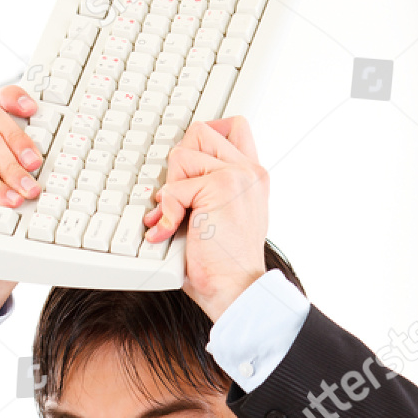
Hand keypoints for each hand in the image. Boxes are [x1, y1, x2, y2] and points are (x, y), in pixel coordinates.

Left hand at [142, 116, 269, 322]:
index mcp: (252, 176)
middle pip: (201, 133)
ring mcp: (238, 175)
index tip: (185, 177)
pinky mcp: (222, 186)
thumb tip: (168, 188)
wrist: (236, 289)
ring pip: (184, 154)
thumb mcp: (218, 221)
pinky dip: (165, 214)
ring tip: (175, 219)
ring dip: (171, 190)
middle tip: (178, 201)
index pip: (231, 127)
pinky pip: (175, 188)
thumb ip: (206, 194)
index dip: (200, 144)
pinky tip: (168, 233)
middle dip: (179, 166)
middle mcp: (249, 170)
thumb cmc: (224, 267)